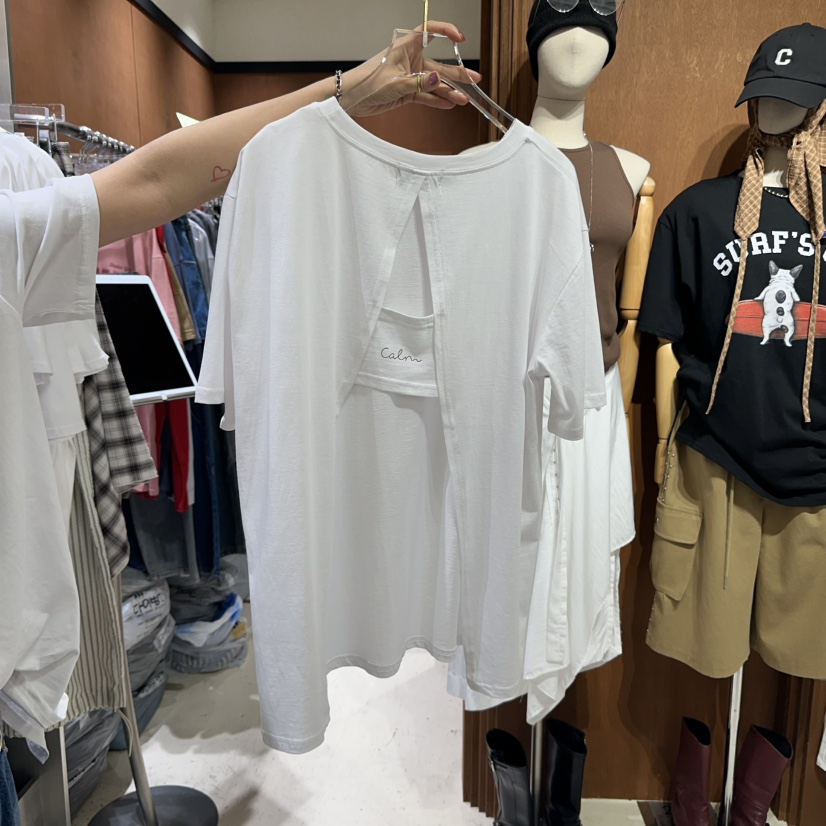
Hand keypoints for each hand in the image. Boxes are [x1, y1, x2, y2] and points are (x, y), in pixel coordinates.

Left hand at [342, 22, 482, 117]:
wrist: (351, 98)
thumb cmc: (366, 82)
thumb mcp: (395, 82)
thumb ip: (419, 83)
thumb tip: (439, 79)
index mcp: (406, 47)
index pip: (429, 31)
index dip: (445, 31)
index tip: (460, 38)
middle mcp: (410, 59)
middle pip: (439, 64)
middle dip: (457, 73)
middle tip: (473, 80)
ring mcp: (410, 76)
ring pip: (434, 83)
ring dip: (449, 92)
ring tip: (464, 99)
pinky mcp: (407, 91)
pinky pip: (426, 96)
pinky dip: (437, 101)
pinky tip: (449, 104)